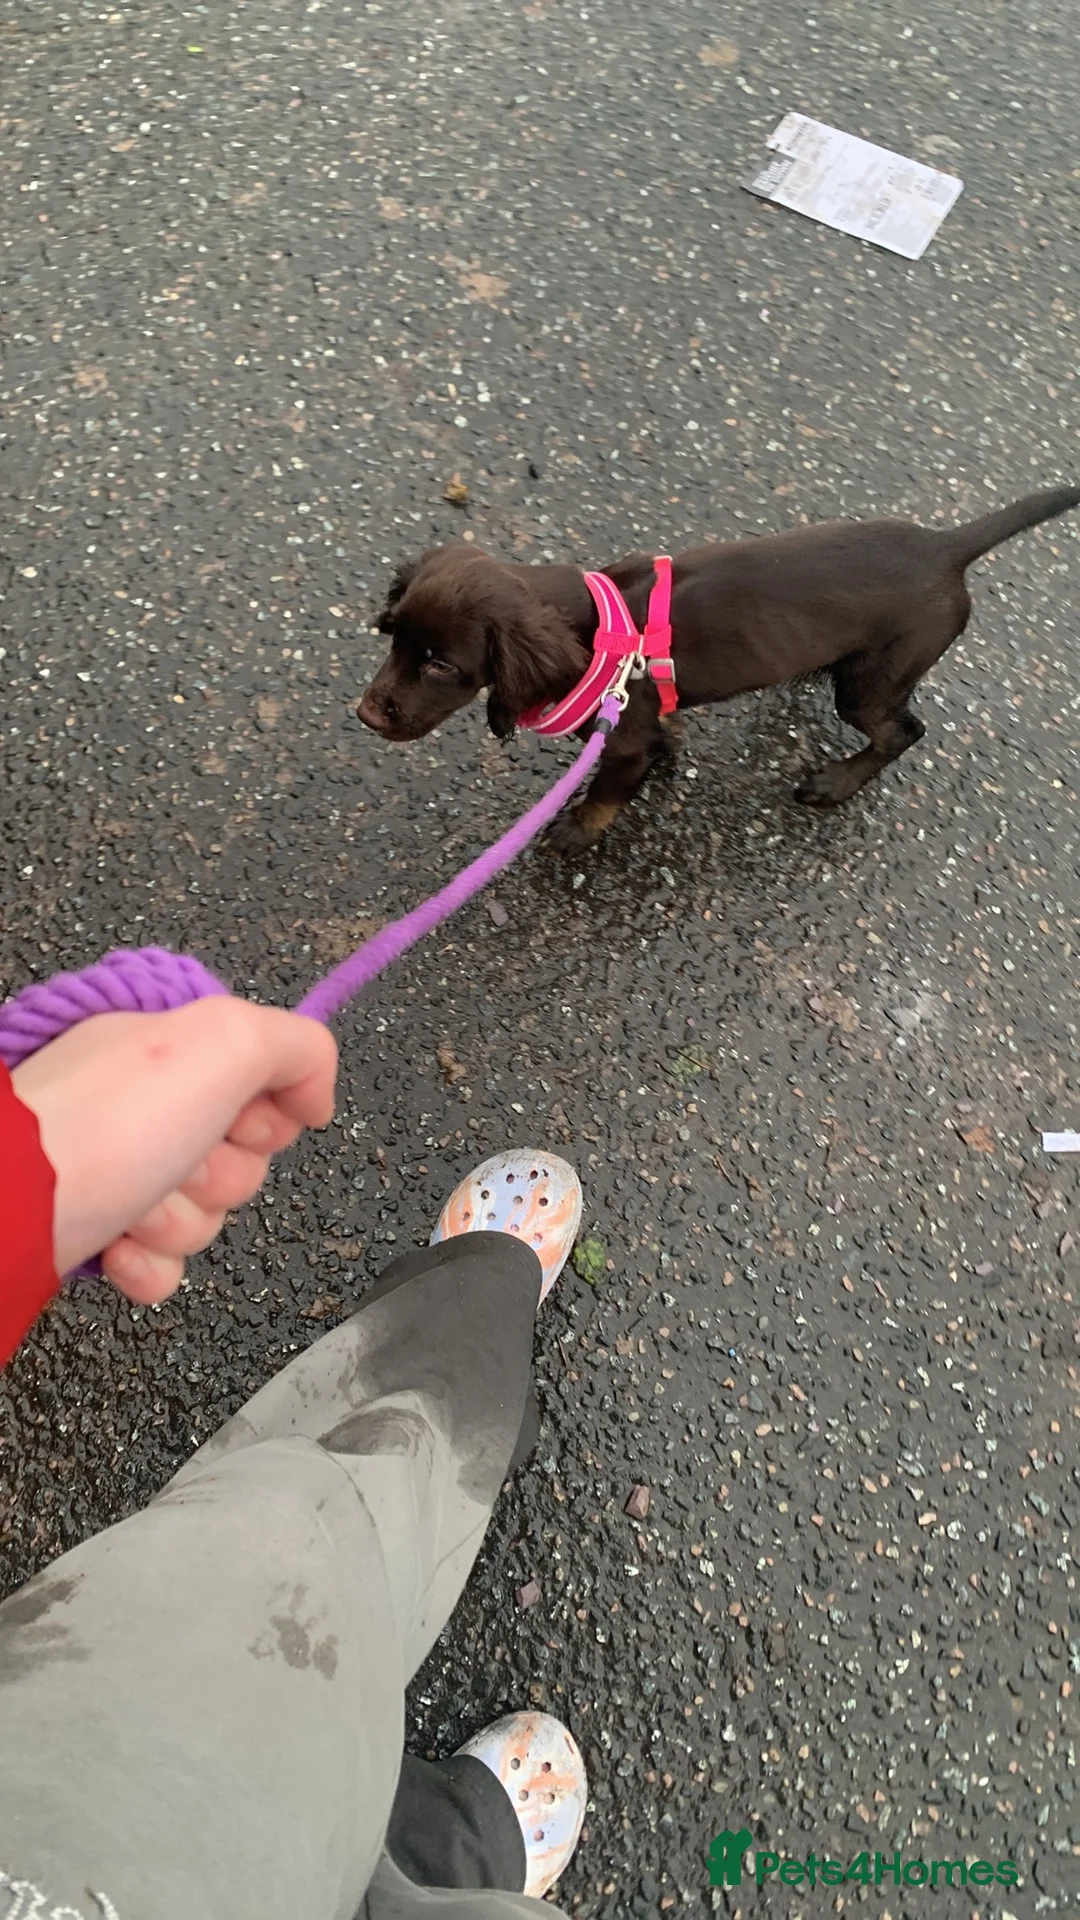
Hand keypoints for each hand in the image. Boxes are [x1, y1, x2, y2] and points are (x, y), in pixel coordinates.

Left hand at [12, 997, 337, 1302]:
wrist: (11, 1208)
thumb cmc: (103, 1124)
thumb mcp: (225, 1041)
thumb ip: (299, 1048)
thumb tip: (315, 1099)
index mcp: (171, 1049)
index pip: (266, 1086)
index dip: (265, 1112)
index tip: (238, 1115)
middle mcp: (145, 1105)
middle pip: (243, 1160)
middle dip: (221, 1173)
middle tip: (179, 1156)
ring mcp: (120, 1172)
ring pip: (206, 1217)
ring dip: (179, 1219)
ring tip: (133, 1200)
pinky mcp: (100, 1234)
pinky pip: (165, 1266)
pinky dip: (147, 1264)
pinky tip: (119, 1245)